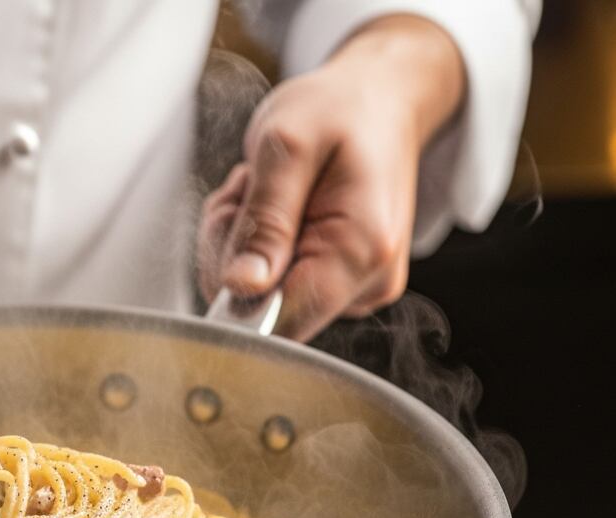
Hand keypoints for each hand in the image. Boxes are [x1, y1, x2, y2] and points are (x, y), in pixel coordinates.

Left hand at [199, 15, 464, 341]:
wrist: (379, 101)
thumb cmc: (340, 110)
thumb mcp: (287, 147)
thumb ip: (264, 220)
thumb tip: (241, 286)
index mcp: (362, 250)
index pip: (280, 319)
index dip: (235, 283)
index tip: (237, 217)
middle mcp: (368, 282)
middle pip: (263, 307)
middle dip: (236, 248)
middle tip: (251, 189)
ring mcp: (355, 287)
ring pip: (261, 294)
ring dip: (243, 241)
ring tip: (266, 189)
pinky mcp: (339, 283)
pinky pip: (272, 282)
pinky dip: (257, 243)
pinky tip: (275, 204)